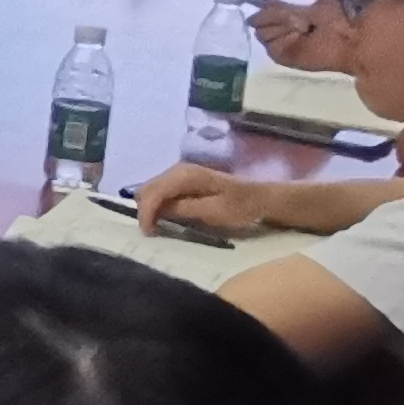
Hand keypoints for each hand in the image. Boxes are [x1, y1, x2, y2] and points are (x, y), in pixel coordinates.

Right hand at [134, 162, 278, 236]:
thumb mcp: (214, 212)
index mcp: (186, 176)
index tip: (149, 234)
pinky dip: (157, 204)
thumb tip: (158, 212)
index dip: (146, 213)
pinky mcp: (182, 180)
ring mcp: (179, 173)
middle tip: (153, 233)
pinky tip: (165, 217)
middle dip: (145, 211)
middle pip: (147, 189)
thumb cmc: (239, 206)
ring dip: (149, 208)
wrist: (258, 196)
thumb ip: (184, 209)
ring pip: (150, 190)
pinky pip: (160, 191)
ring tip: (158, 227)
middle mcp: (178, 169)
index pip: (153, 192)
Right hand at [246, 0, 342, 68]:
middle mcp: (279, 26)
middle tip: (296, 17)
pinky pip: (269, 43)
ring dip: (282, 27)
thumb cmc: (337, 21)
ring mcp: (277, 41)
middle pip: (259, 17)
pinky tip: (299, 37)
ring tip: (303, 28)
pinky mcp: (278, 55)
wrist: (343, 42)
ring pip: (262, 30)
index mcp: (288, 13)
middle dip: (275, 15)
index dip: (262, 1)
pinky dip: (283, 38)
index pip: (265, 5)